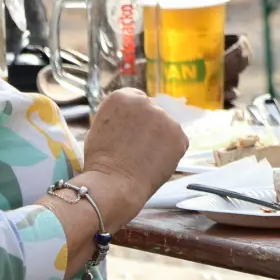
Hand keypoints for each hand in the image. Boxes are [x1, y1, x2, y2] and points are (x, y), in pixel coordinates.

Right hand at [83, 89, 188, 204]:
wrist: (114, 183)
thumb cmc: (100, 161)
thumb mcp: (100, 127)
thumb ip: (118, 116)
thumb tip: (131, 118)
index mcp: (122, 97)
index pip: (136, 99)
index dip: (135, 118)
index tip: (132, 131)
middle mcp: (145, 101)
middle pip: (153, 111)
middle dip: (149, 127)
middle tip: (138, 148)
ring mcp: (164, 117)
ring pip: (166, 127)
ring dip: (160, 139)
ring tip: (145, 158)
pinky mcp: (179, 134)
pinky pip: (177, 142)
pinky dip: (171, 152)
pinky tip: (156, 163)